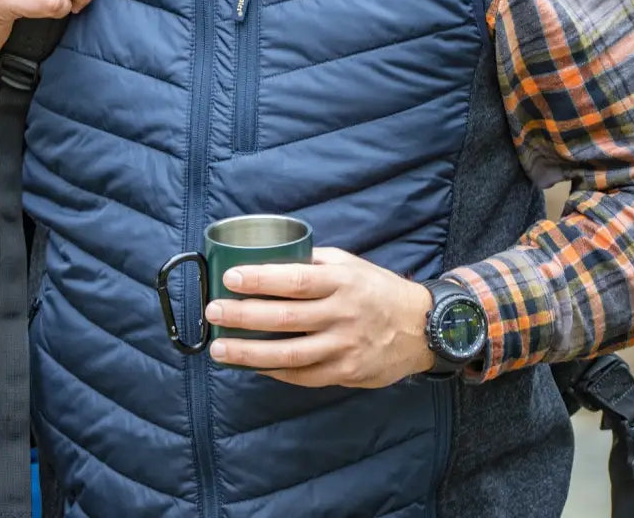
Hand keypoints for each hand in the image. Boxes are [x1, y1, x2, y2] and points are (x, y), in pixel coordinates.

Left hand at [204, 247, 434, 387]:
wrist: (420, 328)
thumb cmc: (377, 289)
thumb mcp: (350, 264)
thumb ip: (314, 262)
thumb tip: (269, 257)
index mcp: (341, 282)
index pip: (295, 281)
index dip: (260, 280)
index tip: (230, 277)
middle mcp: (342, 315)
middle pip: (284, 318)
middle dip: (243, 315)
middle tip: (213, 312)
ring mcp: (343, 348)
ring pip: (288, 355)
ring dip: (248, 353)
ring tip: (219, 348)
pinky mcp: (345, 373)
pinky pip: (301, 376)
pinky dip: (272, 372)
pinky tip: (250, 365)